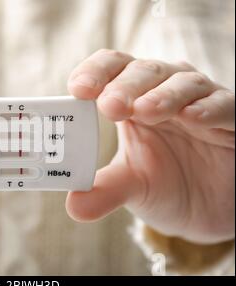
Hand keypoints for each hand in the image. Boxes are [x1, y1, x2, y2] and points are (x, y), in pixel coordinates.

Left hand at [66, 49, 234, 243]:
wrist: (205, 208)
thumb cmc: (162, 183)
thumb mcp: (130, 186)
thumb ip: (104, 190)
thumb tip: (74, 206)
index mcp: (132, 99)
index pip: (112, 69)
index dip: (95, 72)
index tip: (77, 89)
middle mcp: (164, 92)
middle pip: (144, 72)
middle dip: (124, 87)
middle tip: (109, 106)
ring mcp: (199, 102)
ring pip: (183, 83)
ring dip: (162, 95)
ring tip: (144, 111)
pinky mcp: (231, 120)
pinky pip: (224, 105)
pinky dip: (208, 108)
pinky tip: (192, 117)